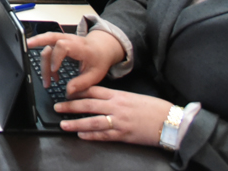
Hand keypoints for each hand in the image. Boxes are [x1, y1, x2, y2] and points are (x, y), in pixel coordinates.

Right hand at [26, 30, 123, 93]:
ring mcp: (64, 38)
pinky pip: (47, 42)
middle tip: (29, 48)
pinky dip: (41, 52)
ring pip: (47, 41)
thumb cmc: (99, 60)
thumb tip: (68, 92)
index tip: (54, 70)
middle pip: (51, 37)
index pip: (63, 46)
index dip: (56, 57)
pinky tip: (44, 69)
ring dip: (41, 58)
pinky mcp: (60, 40)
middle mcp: (70, 39)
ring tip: (44, 78)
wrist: (102, 48)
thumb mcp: (95, 74)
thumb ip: (82, 83)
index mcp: (81, 47)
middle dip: (38, 42)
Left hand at [53, 86, 174, 145]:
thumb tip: (102, 100)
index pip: (93, 90)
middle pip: (88, 105)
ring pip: (92, 121)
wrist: (171, 121)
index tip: (67, 92)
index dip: (78, 91)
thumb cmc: (154, 108)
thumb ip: (117, 98)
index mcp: (118, 95)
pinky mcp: (124, 135)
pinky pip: (104, 135)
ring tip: (64, 124)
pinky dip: (91, 135)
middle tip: (57, 107)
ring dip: (76, 123)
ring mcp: (119, 121)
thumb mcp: (134, 97)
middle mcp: (116, 106)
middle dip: (70, 106)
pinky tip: (81, 136)